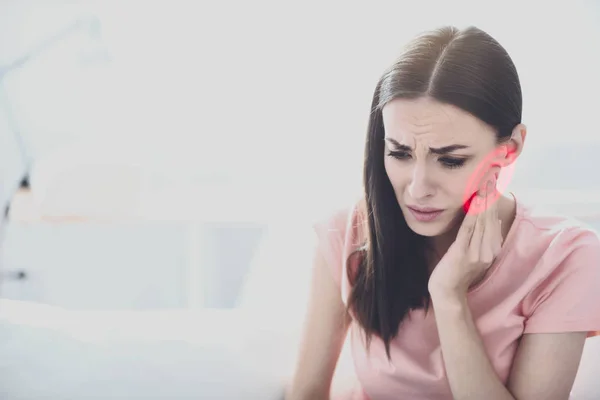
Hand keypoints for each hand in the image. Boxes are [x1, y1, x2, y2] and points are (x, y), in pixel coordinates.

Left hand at [428, 177, 503, 296]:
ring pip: (482, 222)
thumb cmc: (459, 272)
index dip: (494, 201)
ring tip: (484, 184)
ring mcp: (476, 253)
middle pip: (491, 218)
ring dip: (483, 202)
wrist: (448, 293)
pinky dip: (472, 215)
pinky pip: (468, 230)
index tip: (494, 183)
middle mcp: (488, 250)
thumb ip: (485, 239)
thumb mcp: (477, 255)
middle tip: (491, 176)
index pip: (495, 220)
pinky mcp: (462, 253)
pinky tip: (474, 202)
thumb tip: (495, 219)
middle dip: (491, 197)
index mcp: (492, 250)